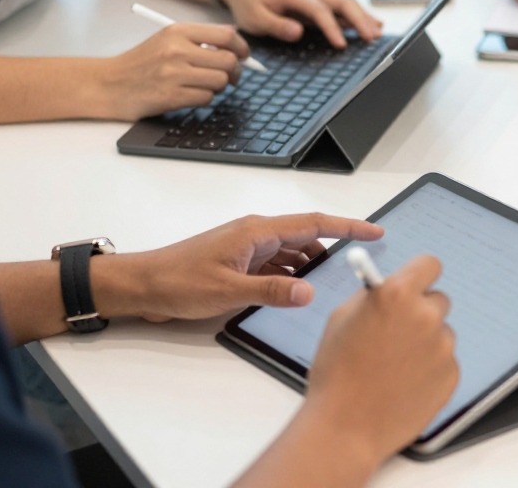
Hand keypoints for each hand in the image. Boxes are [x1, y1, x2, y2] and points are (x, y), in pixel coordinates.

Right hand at [91, 23, 250, 120]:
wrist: (107, 85)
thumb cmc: (141, 63)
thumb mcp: (166, 39)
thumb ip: (200, 36)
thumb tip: (233, 32)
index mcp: (177, 31)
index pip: (226, 35)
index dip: (242, 47)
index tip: (244, 56)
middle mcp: (176, 50)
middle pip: (229, 60)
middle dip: (235, 71)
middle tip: (229, 76)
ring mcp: (173, 73)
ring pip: (221, 81)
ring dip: (219, 87)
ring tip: (205, 85)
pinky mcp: (170, 96)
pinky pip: (207, 98)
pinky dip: (204, 98)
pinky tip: (191, 94)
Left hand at [93, 214, 384, 321]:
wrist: (142, 286)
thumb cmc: (177, 281)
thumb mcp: (228, 290)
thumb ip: (271, 290)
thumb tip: (309, 290)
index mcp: (257, 230)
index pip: (313, 222)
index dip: (348, 226)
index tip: (375, 230)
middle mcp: (257, 234)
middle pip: (307, 237)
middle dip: (334, 250)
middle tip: (358, 268)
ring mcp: (249, 248)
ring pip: (293, 254)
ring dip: (310, 268)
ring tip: (331, 286)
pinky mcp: (241, 263)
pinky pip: (277, 266)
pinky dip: (291, 277)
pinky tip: (298, 294)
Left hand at [215, 0, 383, 49]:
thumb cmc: (250, 3)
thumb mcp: (255, 18)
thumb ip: (276, 25)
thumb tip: (298, 32)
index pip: (320, 11)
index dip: (332, 28)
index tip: (341, 45)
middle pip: (342, 2)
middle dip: (360, 19)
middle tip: (372, 38)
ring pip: (347, 3)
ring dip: (364, 17)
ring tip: (378, 32)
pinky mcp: (320, 3)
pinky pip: (343, 7)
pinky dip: (359, 16)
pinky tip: (372, 25)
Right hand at [303, 256, 458, 463]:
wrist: (344, 429)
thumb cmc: (336, 373)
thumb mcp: (342, 319)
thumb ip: (373, 296)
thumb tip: (392, 286)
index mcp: (397, 294)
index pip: (429, 264)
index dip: (420, 275)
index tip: (416, 284)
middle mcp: (426, 316)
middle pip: (437, 300)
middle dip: (420, 312)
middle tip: (398, 332)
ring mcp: (443, 347)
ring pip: (441, 333)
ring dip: (425, 343)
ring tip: (394, 367)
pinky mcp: (451, 374)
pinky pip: (444, 362)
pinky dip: (429, 369)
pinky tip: (403, 384)